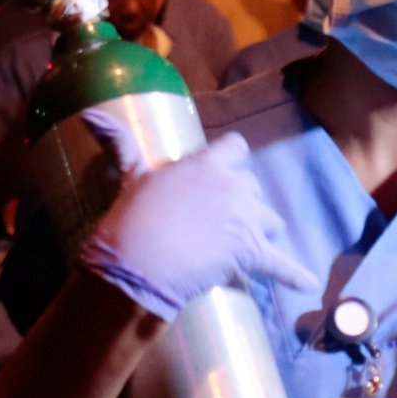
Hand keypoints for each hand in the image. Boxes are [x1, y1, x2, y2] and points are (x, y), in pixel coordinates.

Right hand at [76, 124, 319, 320]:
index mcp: (208, 163)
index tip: (226, 170)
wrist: (139, 261)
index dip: (231, 161)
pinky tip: (308, 283)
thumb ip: (118, 141)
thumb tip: (88, 114)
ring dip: (263, 230)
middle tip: (225, 219)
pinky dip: (295, 275)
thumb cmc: (132, 217)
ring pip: (270, 220)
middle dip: (244, 203)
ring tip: (254, 243)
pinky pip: (281, 264)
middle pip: (253, 188)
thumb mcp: (129, 174)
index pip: (235, 149)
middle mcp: (234, 185)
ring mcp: (246, 219)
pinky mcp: (250, 252)